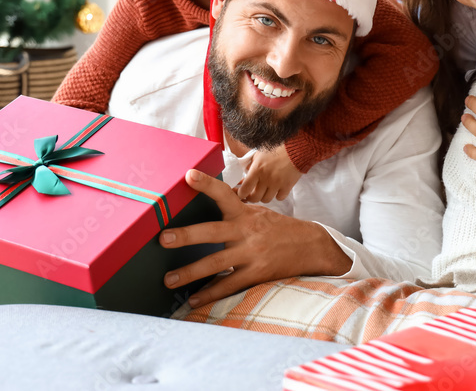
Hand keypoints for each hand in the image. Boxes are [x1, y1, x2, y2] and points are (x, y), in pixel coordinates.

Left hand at [160, 169, 350, 306]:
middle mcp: (247, 231)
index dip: (206, 184)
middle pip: (212, 232)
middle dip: (186, 235)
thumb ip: (234, 212)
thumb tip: (206, 204)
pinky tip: (194, 299)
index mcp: (245, 213)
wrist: (311, 246)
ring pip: (216, 263)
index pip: (223, 194)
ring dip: (190, 272)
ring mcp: (252, 253)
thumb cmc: (278, 229)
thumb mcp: (258, 213)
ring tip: (168, 279)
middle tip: (164, 238)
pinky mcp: (257, 273)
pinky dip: (210, 293)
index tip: (188, 175)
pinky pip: (229, 285)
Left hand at [236, 144, 300, 202]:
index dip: (241, 194)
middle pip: (255, 198)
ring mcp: (277, 183)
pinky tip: (277, 189)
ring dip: (265, 196)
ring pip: (267, 199)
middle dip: (252, 197)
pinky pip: (279, 198)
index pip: (245, 189)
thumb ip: (251, 165)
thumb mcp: (259, 154)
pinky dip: (277, 195)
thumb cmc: (277, 149)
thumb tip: (245, 175)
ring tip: (266, 190)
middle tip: (253, 194)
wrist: (296, 149)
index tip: (242, 193)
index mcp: (257, 170)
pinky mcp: (287, 186)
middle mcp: (266, 178)